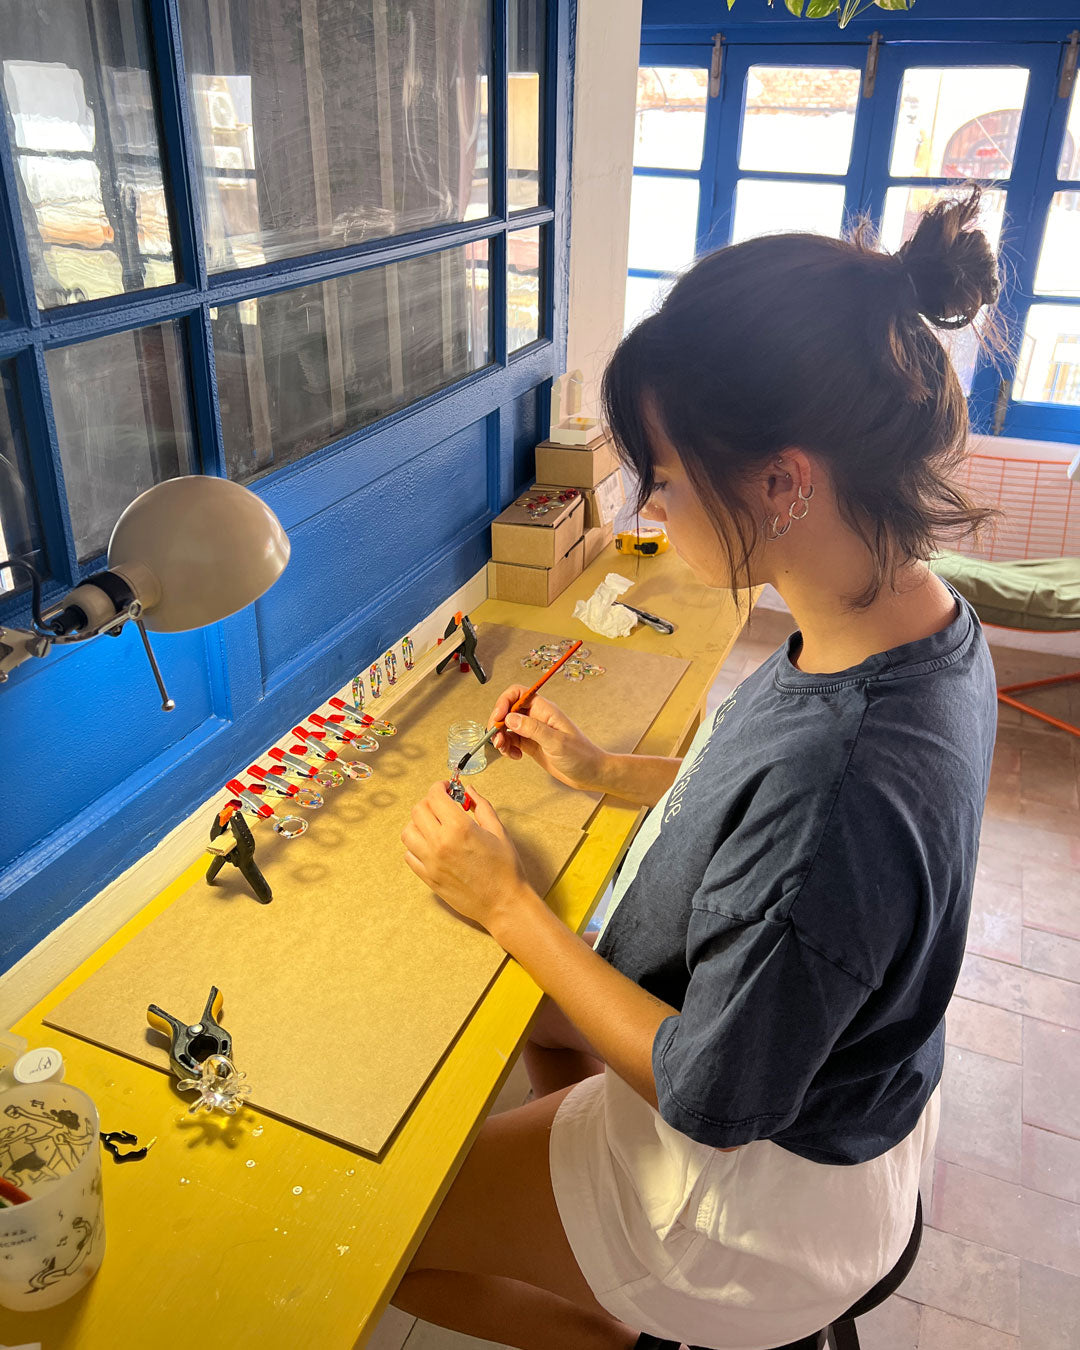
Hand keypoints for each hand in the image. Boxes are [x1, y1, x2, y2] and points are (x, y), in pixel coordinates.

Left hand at [401, 782, 532, 935]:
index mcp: (459, 828)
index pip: (435, 796)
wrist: (504, 903)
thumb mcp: (498, 831)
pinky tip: (431, 845)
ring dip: (418, 823)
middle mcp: (440, 843)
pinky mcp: (428, 878)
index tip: (446, 787)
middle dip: (430, 802)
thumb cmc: (505, 868)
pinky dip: (416, 846)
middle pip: (418, 811)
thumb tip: (468, 790)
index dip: (440, 787)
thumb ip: (481, 806)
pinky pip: (409, 856)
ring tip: (434, 825)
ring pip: (408, 832)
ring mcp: (431, 862)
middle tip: (443, 804)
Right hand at [488, 686, 607, 791]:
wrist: (590, 773)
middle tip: (497, 739)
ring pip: (508, 727)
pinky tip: (515, 756)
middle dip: (498, 723)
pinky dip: (508, 748)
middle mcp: (537, 717)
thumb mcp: (556, 742)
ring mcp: (534, 731)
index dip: (503, 702)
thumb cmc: (581, 756)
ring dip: (501, 737)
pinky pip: (512, 741)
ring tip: (505, 750)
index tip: (497, 718)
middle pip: (508, 710)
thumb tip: (510, 718)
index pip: (517, 694)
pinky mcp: (532, 744)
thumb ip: (533, 729)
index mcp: (545, 710)